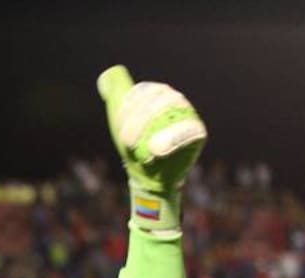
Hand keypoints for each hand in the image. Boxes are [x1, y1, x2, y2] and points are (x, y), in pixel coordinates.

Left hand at [97, 65, 206, 232]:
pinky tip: (158, 149)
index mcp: (155, 93)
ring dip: (154, 129)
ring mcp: (187, 113)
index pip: (142, 93)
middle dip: (138, 120)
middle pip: (157, 101)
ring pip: (172, 111)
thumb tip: (106, 78)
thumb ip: (115, 96)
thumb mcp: (122, 120)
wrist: (147, 172)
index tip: (119, 128)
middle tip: (126, 141)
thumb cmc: (134, 145)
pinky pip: (189, 130)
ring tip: (143, 148)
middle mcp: (173, 99)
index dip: (128, 108)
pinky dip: (172, 138)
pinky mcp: (198, 130)